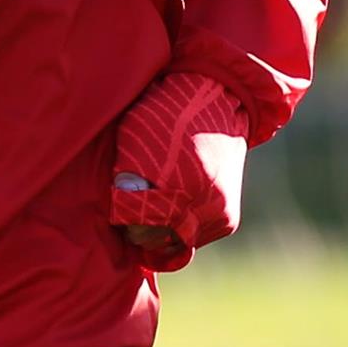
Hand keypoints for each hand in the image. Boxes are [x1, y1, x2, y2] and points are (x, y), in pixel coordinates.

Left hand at [107, 71, 248, 271]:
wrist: (214, 103)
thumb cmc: (164, 116)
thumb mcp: (134, 140)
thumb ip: (127, 177)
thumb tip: (121, 212)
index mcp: (176, 182)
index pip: (138, 225)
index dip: (123, 215)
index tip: (119, 202)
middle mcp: (202, 204)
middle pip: (156, 240)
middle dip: (139, 228)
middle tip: (131, 209)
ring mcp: (218, 215)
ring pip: (176, 242)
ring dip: (162, 229)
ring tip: (155, 201)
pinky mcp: (229, 221)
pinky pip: (194, 237)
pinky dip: (181, 226)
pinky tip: (175, 202)